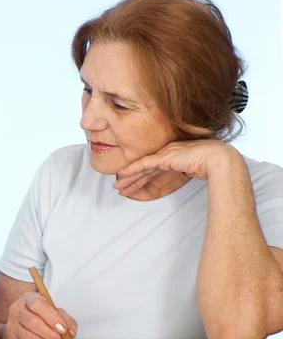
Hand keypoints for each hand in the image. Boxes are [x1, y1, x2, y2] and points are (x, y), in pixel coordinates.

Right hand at [1, 292, 77, 338]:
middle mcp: (18, 310)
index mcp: (28, 299)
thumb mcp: (54, 311)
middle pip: (32, 322)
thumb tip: (71, 332)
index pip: (37, 304)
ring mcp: (14, 326)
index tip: (63, 329)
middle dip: (51, 334)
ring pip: (30, 338)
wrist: (21, 325)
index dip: (51, 317)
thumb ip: (65, 319)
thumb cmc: (40, 316)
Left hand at [114, 140, 242, 196]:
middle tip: (119, 186)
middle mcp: (168, 151)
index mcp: (176, 153)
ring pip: (142, 167)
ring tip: (118, 186)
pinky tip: (123, 176)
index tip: (132, 182)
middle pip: (145, 167)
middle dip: (131, 178)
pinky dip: (132, 171)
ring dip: (129, 178)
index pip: (154, 166)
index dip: (142, 175)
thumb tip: (186, 174)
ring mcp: (165, 153)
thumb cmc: (215, 164)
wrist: (220, 159)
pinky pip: (144, 165)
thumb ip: (187, 170)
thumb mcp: (196, 168)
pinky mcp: (164, 157)